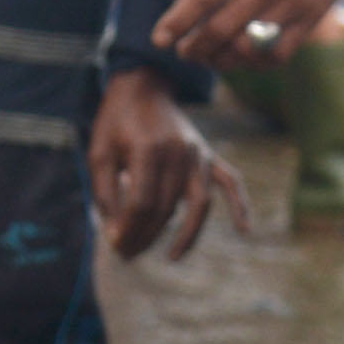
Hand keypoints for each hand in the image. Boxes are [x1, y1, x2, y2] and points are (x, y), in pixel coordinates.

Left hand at [88, 71, 250, 261]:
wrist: (143, 86)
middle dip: (147, 236)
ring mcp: (198, 153)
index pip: (142, 203)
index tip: (116, 245)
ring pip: (199, 204)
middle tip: (128, 254)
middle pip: (167, 208)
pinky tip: (244, 230)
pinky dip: (240, 205)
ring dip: (186, 235)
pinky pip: (230, 182)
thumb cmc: (116, 123)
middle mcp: (179, 152)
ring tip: (172, 256)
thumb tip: (116, 235)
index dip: (128, 229)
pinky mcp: (208, 154)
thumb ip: (105, 194)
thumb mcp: (99, 154)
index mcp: (149, 150)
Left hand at [152, 0, 343, 64]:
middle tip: (182, 51)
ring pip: (248, 46)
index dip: (177, 21)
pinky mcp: (313, 15)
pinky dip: (254, 62)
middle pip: (221, 27)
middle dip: (193, 47)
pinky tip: (241, 56)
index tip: (159, 38)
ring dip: (219, 59)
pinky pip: (278, 53)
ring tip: (207, 55)